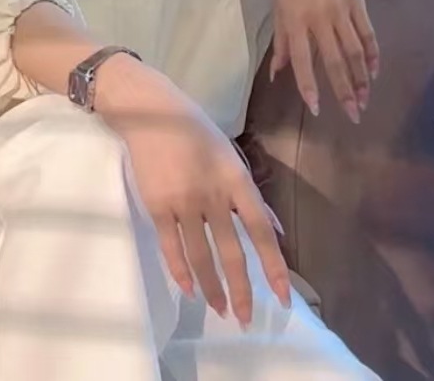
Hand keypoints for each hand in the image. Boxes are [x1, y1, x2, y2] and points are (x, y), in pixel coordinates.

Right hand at [96, 55, 290, 327]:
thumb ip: (251, 196)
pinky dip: (181, 272)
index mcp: (236, 179)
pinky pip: (171, 248)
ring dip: (212, 288)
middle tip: (245, 319)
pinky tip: (190, 290)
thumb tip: (275, 229)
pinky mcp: (157, 206)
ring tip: (220, 310)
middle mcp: (213, 194)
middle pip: (231, 252)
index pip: (260, 230)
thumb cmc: (194, 131)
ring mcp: (183, 202)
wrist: (149, 112)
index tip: (284, 296)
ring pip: (201, 256)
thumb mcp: (230, 156)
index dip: (274, 265)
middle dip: (242, 290)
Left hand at [270, 0, 377, 123]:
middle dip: (344, 91)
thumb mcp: (279, 9)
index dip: (309, 86)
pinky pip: (367, 34)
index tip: (316, 110)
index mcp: (295, 19)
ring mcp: (340, 9)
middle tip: (354, 115)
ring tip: (365, 100)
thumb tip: (277, 75)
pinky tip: (374, 73)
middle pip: (334, 60)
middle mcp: (318, 16)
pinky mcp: (357, 2)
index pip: (302, 59)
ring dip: (362, 79)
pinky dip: (373, 55)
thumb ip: (282, 43)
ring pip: (354, 51)